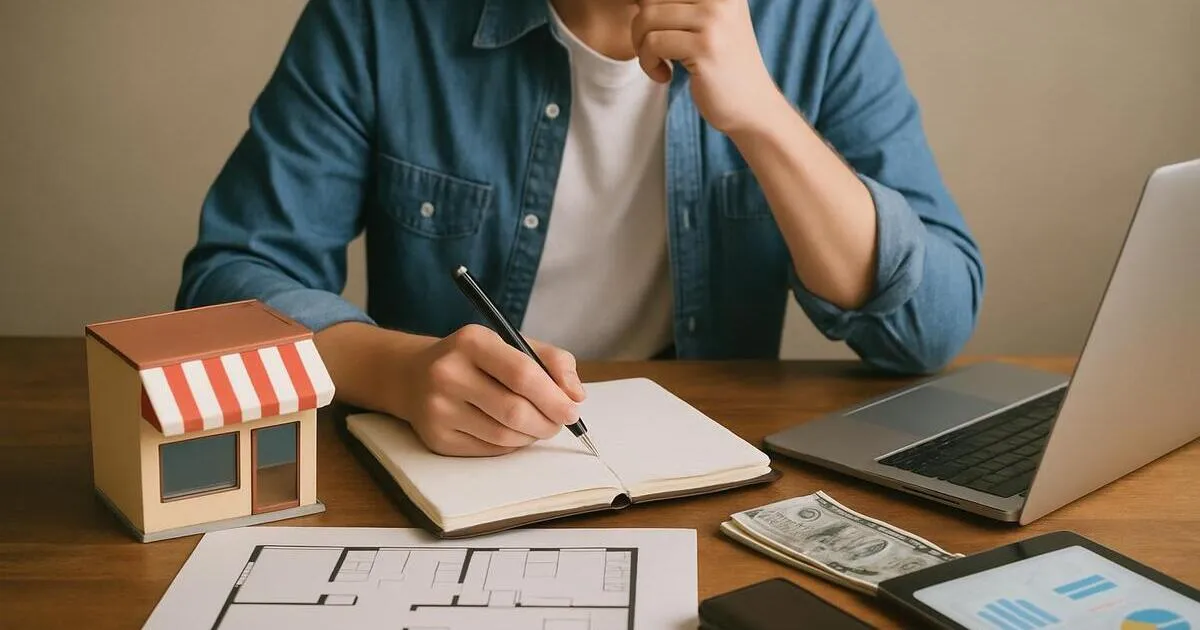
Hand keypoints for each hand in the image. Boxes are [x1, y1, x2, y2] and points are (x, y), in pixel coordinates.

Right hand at [396, 324, 585, 456]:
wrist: (413, 376)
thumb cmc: (475, 359)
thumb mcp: (511, 344)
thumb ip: (552, 362)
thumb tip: (576, 395)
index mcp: (472, 341)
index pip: (522, 374)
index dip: (554, 397)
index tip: (573, 409)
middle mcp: (448, 373)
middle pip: (514, 411)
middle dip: (548, 422)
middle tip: (559, 422)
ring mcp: (438, 409)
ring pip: (504, 435)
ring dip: (532, 435)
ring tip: (537, 425)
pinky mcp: (436, 438)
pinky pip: (489, 450)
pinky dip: (511, 445)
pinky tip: (512, 432)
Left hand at [632, 0, 784, 133]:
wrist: (752, 107)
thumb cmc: (723, 67)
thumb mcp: (705, 25)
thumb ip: (678, 8)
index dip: (648, 12)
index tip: (658, 37)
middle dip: (640, 28)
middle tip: (652, 52)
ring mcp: (714, 20)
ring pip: (647, 18)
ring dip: (642, 47)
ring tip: (658, 64)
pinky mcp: (704, 46)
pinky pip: (653, 43)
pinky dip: (648, 64)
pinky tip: (664, 76)